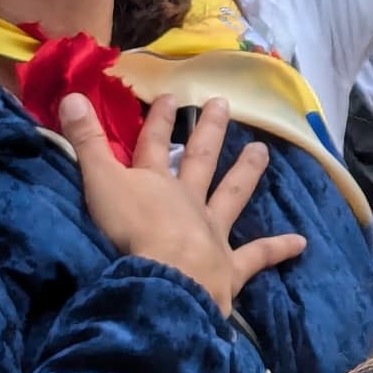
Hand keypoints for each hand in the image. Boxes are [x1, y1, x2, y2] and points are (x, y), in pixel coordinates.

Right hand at [58, 93, 307, 314]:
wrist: (166, 278)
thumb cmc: (129, 232)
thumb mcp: (99, 183)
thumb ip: (86, 143)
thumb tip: (72, 95)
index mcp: (154, 185)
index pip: (153, 145)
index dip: (158, 120)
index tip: (171, 94)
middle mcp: (188, 202)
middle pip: (200, 161)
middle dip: (209, 132)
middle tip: (223, 104)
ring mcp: (212, 232)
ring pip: (232, 196)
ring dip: (246, 173)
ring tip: (262, 151)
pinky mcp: (229, 267)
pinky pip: (257, 256)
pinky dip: (278, 249)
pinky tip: (300, 243)